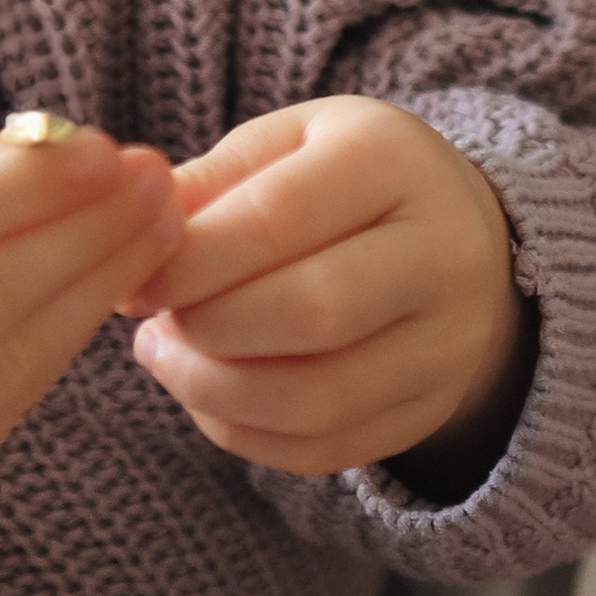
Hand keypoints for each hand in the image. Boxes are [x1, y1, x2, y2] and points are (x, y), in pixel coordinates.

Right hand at [0, 128, 180, 593]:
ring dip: (96, 289)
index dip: (29, 188)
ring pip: (7, 362)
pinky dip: (63, 345)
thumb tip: (47, 152)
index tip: (107, 148)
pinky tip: (103, 292)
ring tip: (155, 228)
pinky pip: (5, 410)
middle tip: (158, 180)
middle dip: (85, 235)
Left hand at [128, 95, 529, 485]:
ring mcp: (448, 341)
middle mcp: (441, 251)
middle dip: (205, 328)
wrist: (459, 237)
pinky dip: (245, 432)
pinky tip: (210, 394)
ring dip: (213, 391)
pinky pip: (326, 449)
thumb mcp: (284, 146)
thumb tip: (137, 239)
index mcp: (391, 160)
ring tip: (169, 358)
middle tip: (155, 322)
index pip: (276, 219)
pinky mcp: (432, 407)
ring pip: (316, 399)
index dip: (188, 261)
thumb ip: (209, 183)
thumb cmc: (344, 183)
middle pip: (310, 312)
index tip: (136, 280)